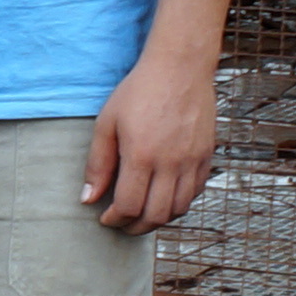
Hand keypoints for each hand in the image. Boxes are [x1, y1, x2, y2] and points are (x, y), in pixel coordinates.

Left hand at [84, 51, 220, 232]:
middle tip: (123, 224)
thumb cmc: (139, 91)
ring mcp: (192, 160)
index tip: (105, 218)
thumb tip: (88, 199)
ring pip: (179, 208)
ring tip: (142, 215)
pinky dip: (180, 202)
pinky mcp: (206, 154)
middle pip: (156, 215)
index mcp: (142, 156)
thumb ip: (97, 164)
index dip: (115, 219)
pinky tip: (164, 196)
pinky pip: (196, 191)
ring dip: (159, 219)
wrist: (180, 67)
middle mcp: (171, 162)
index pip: (129, 206)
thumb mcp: (107, 124)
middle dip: (135, 227)